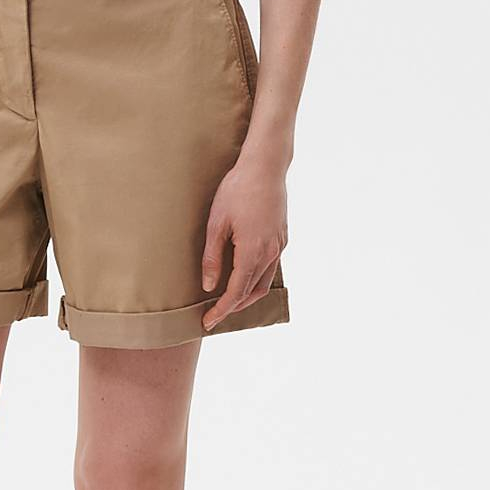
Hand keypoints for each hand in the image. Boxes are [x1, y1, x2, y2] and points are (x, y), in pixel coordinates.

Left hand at [200, 152, 287, 330]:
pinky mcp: (282, 238)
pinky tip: (244, 277)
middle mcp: (270, 253)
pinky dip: (256, 280)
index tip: (207, 321)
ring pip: (264, 283)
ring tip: (228, 301)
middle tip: (214, 315)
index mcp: (253, 252)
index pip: (236, 292)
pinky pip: (271, 268)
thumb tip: (208, 286)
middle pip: (252, 292)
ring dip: (246, 296)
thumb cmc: (237, 190)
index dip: (221, 310)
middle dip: (233, 307)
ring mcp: (279, 246)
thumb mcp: (216, 223)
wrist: (265, 167)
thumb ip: (212, 257)